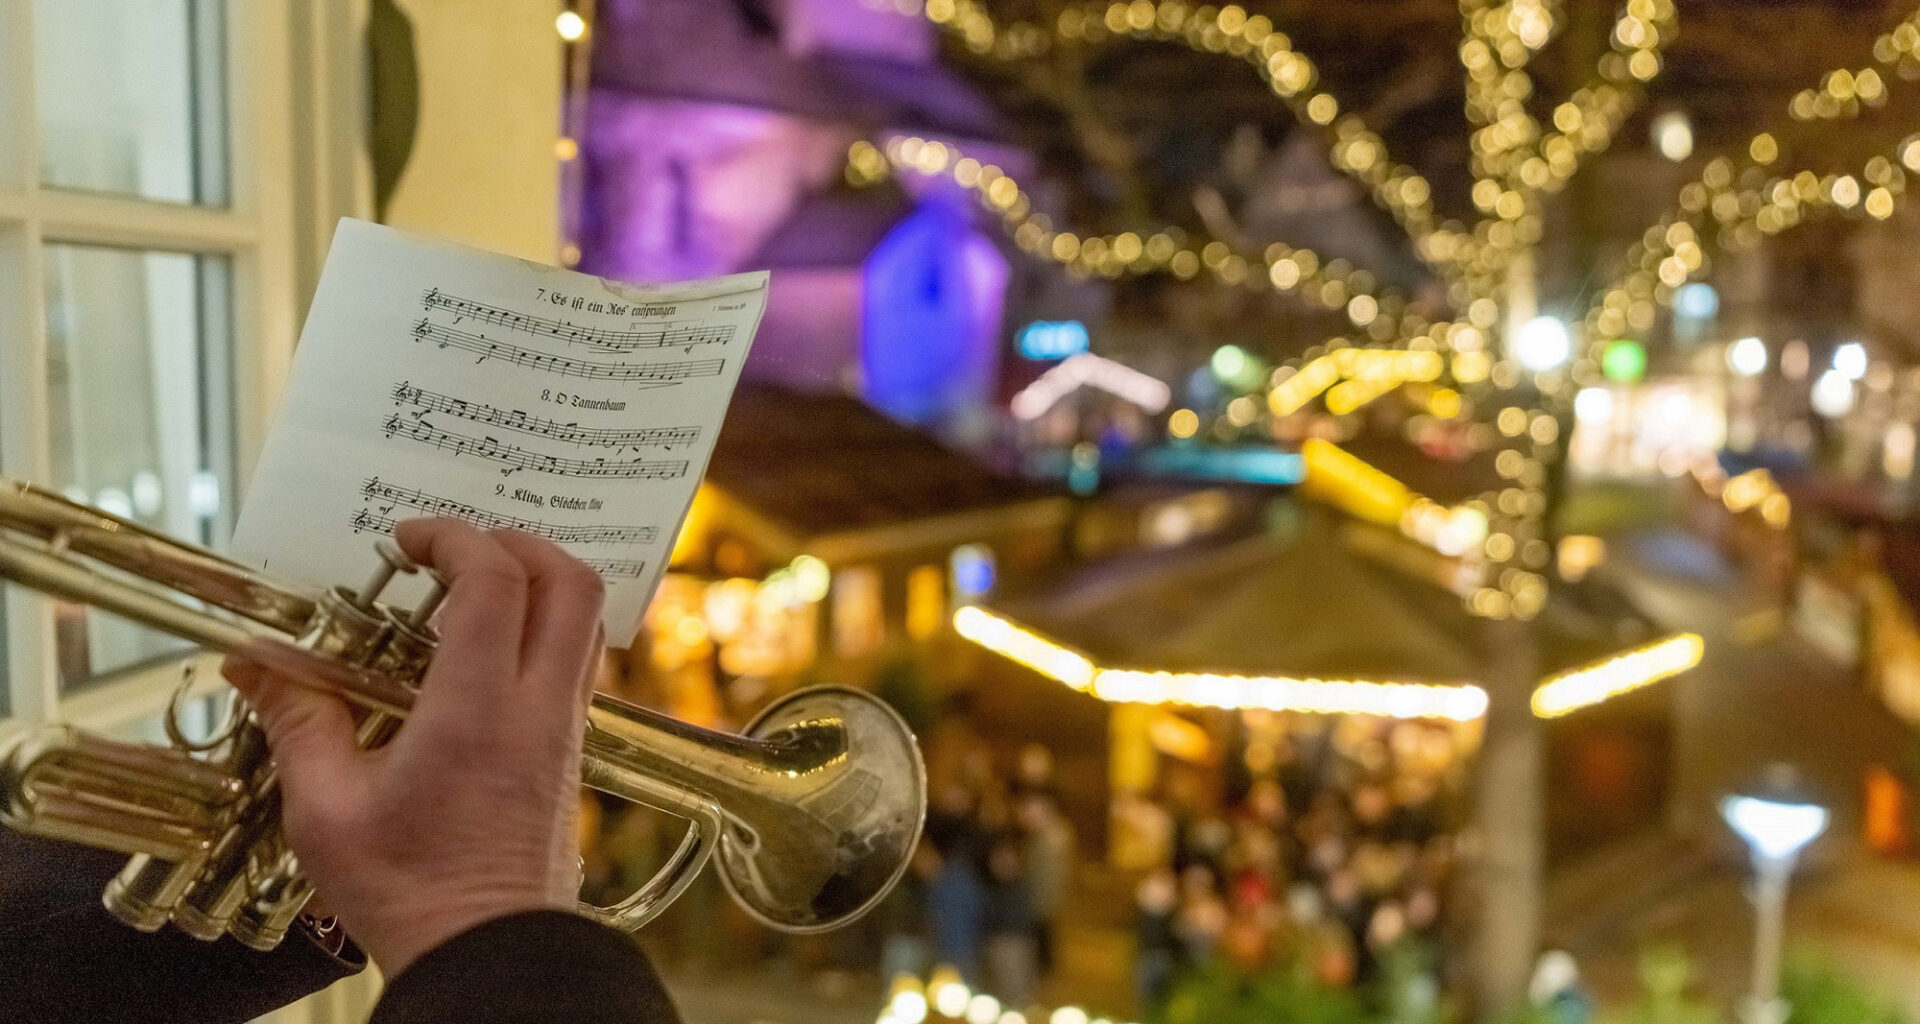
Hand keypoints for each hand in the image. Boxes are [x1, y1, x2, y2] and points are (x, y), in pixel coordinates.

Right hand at [223, 519, 605, 975]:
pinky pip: (576, 665)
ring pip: (585, 622)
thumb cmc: (409, 893)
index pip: (496, 581)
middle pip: (571, 583)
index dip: (455, 538)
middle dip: (516, 542)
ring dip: (538, 583)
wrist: (485, 956)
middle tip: (455, 549)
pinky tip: (484, 653)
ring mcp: (565, 730)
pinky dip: (543, 631)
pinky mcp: (569, 754)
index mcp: (480, 709)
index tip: (409, 538)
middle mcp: (539, 708)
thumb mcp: (325, 809)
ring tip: (469, 591)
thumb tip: (257, 663)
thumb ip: (298, 720)